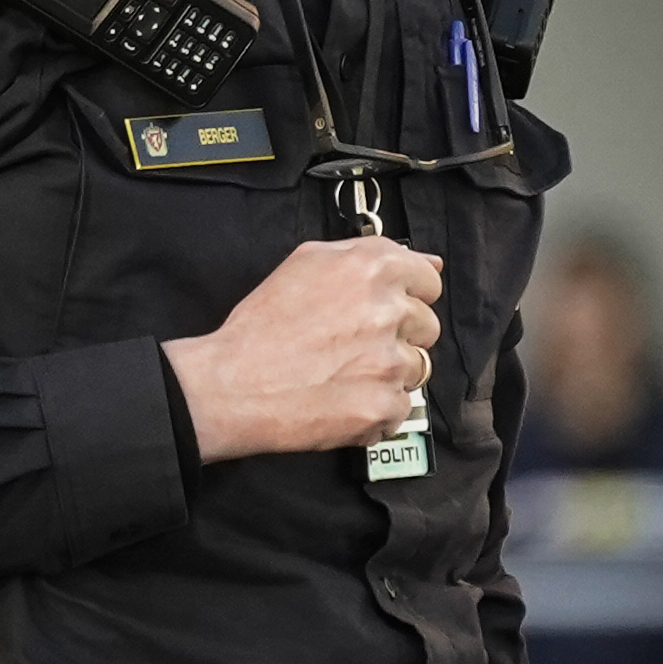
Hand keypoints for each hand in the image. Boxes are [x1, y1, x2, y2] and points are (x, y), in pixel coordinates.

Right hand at [161, 238, 443, 461]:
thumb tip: (430, 264)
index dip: (408, 296)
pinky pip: (400, 408)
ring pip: (416, 369)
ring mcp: (389, 363)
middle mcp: (387, 312)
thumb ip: (371, 253)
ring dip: (387, 374)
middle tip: (354, 345)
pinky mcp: (382, 406)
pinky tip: (342, 401)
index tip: (386, 310)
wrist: (232, 385)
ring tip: (343, 374)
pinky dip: (376, 410)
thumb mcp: (307, 263)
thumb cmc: (262, 326)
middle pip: (426, 327)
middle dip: (398, 336)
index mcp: (372, 269)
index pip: (428, 281)